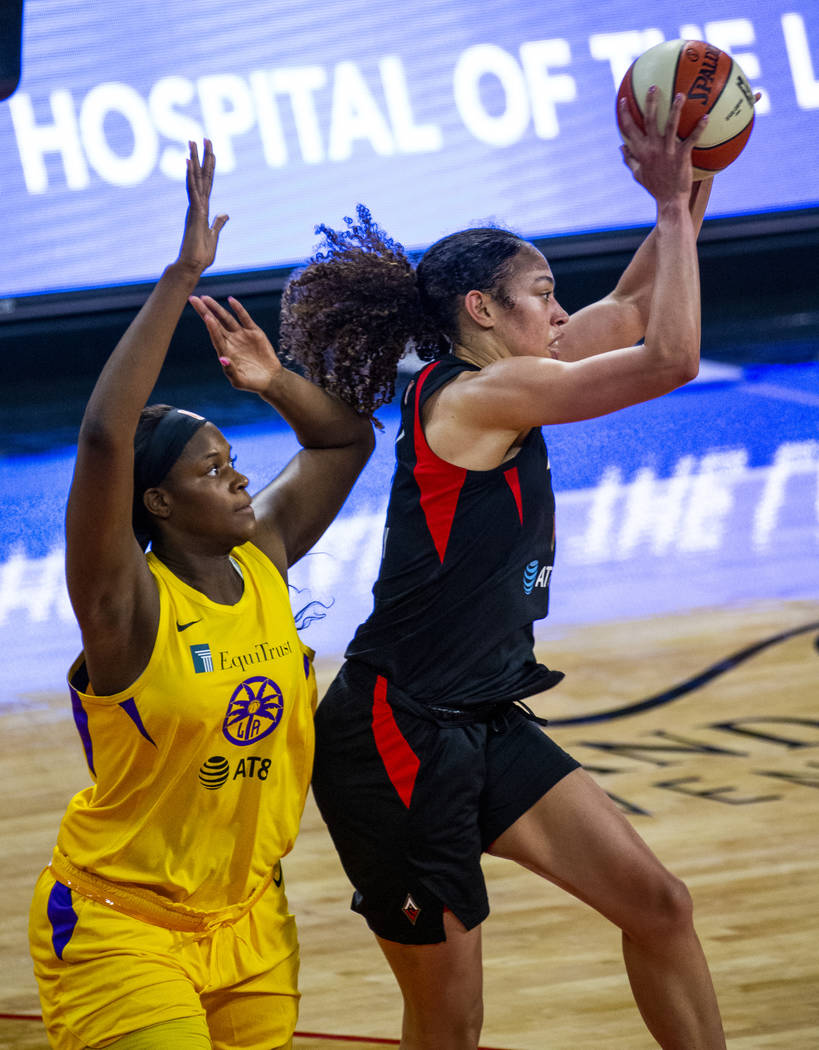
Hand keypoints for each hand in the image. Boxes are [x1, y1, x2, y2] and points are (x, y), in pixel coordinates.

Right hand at [176, 140, 228, 273]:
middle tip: (203, 137)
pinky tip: (189, 162)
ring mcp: (195, 207)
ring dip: (194, 160)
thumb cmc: (201, 254)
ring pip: (195, 179)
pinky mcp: (194, 213)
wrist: (192, 265)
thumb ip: (218, 223)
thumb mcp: (214, 235)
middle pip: (201, 176)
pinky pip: (193, 191)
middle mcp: (198, 204)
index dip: (210, 166)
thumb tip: (225, 214)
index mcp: (203, 208)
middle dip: (203, 156)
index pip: (208, 182)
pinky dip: (190, 176)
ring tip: (191, 142)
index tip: (212, 150)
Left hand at [189, 295, 283, 393]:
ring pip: (226, 318)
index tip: (206, 316)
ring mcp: (241, 336)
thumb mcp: (240, 381)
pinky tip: (231, 300)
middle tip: (194, 299)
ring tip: (205, 298)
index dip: (211, 327)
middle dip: (205, 312)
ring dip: (216, 308)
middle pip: (215, 323)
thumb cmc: (252, 383)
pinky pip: (244, 318)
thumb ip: (231, 371)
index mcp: (226, 352)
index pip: (216, 337)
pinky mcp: (254, 332)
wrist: (270, 379)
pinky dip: (238, 309)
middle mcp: (231, 342)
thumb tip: (223, 359)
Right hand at [618, 87, 707, 203]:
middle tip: (653, 86)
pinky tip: (706, 116)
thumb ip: (629, 160)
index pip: (629, 130)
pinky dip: (699, 128)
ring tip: (680, 94)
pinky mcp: (681, 156)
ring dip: (675, 109)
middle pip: (649, 121)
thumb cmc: (655, 187)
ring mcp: (667, 151)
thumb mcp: (638, 174)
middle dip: (650, 102)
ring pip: (670, 125)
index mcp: (641, 152)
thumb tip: (620, 147)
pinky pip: (691, 139)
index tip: (623, 100)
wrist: (669, 200)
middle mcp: (652, 148)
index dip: (624, 114)